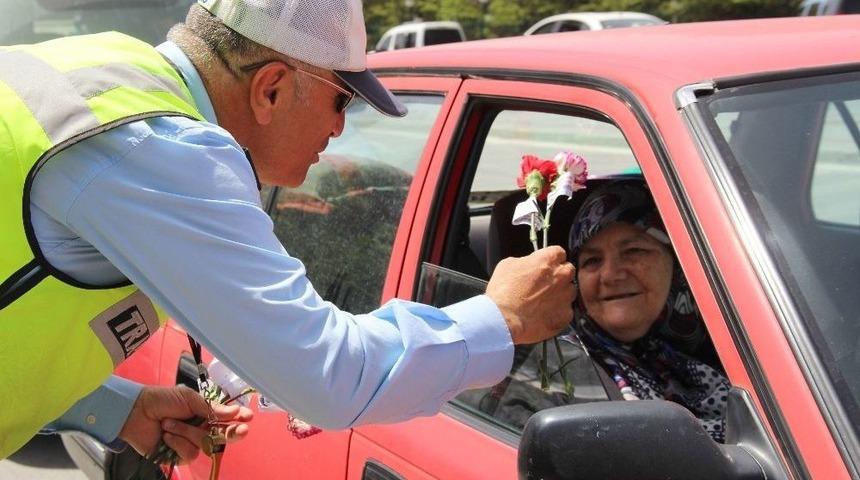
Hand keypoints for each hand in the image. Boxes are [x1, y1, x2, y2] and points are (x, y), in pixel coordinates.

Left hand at [118, 385, 252, 463]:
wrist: (136, 412)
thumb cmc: (162, 400)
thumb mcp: (189, 399)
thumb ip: (211, 408)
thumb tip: (235, 412)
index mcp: (204, 414)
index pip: (226, 419)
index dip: (238, 419)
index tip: (247, 416)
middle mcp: (200, 429)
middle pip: (222, 437)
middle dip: (233, 433)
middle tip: (242, 431)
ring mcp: (189, 443)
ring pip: (203, 445)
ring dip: (186, 433)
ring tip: (169, 424)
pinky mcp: (178, 456)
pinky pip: (188, 453)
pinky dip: (177, 443)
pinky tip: (166, 436)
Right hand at [486, 246, 576, 343]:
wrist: (504, 320)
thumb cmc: (503, 293)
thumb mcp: (507, 265)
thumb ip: (525, 261)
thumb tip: (529, 264)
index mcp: (547, 260)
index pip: (559, 253)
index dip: (551, 260)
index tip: (546, 266)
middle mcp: (561, 276)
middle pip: (568, 271)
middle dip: (559, 276)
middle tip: (544, 285)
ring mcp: (566, 296)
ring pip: (569, 292)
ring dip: (560, 294)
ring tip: (542, 302)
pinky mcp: (566, 314)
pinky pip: (566, 311)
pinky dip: (557, 313)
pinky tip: (543, 315)